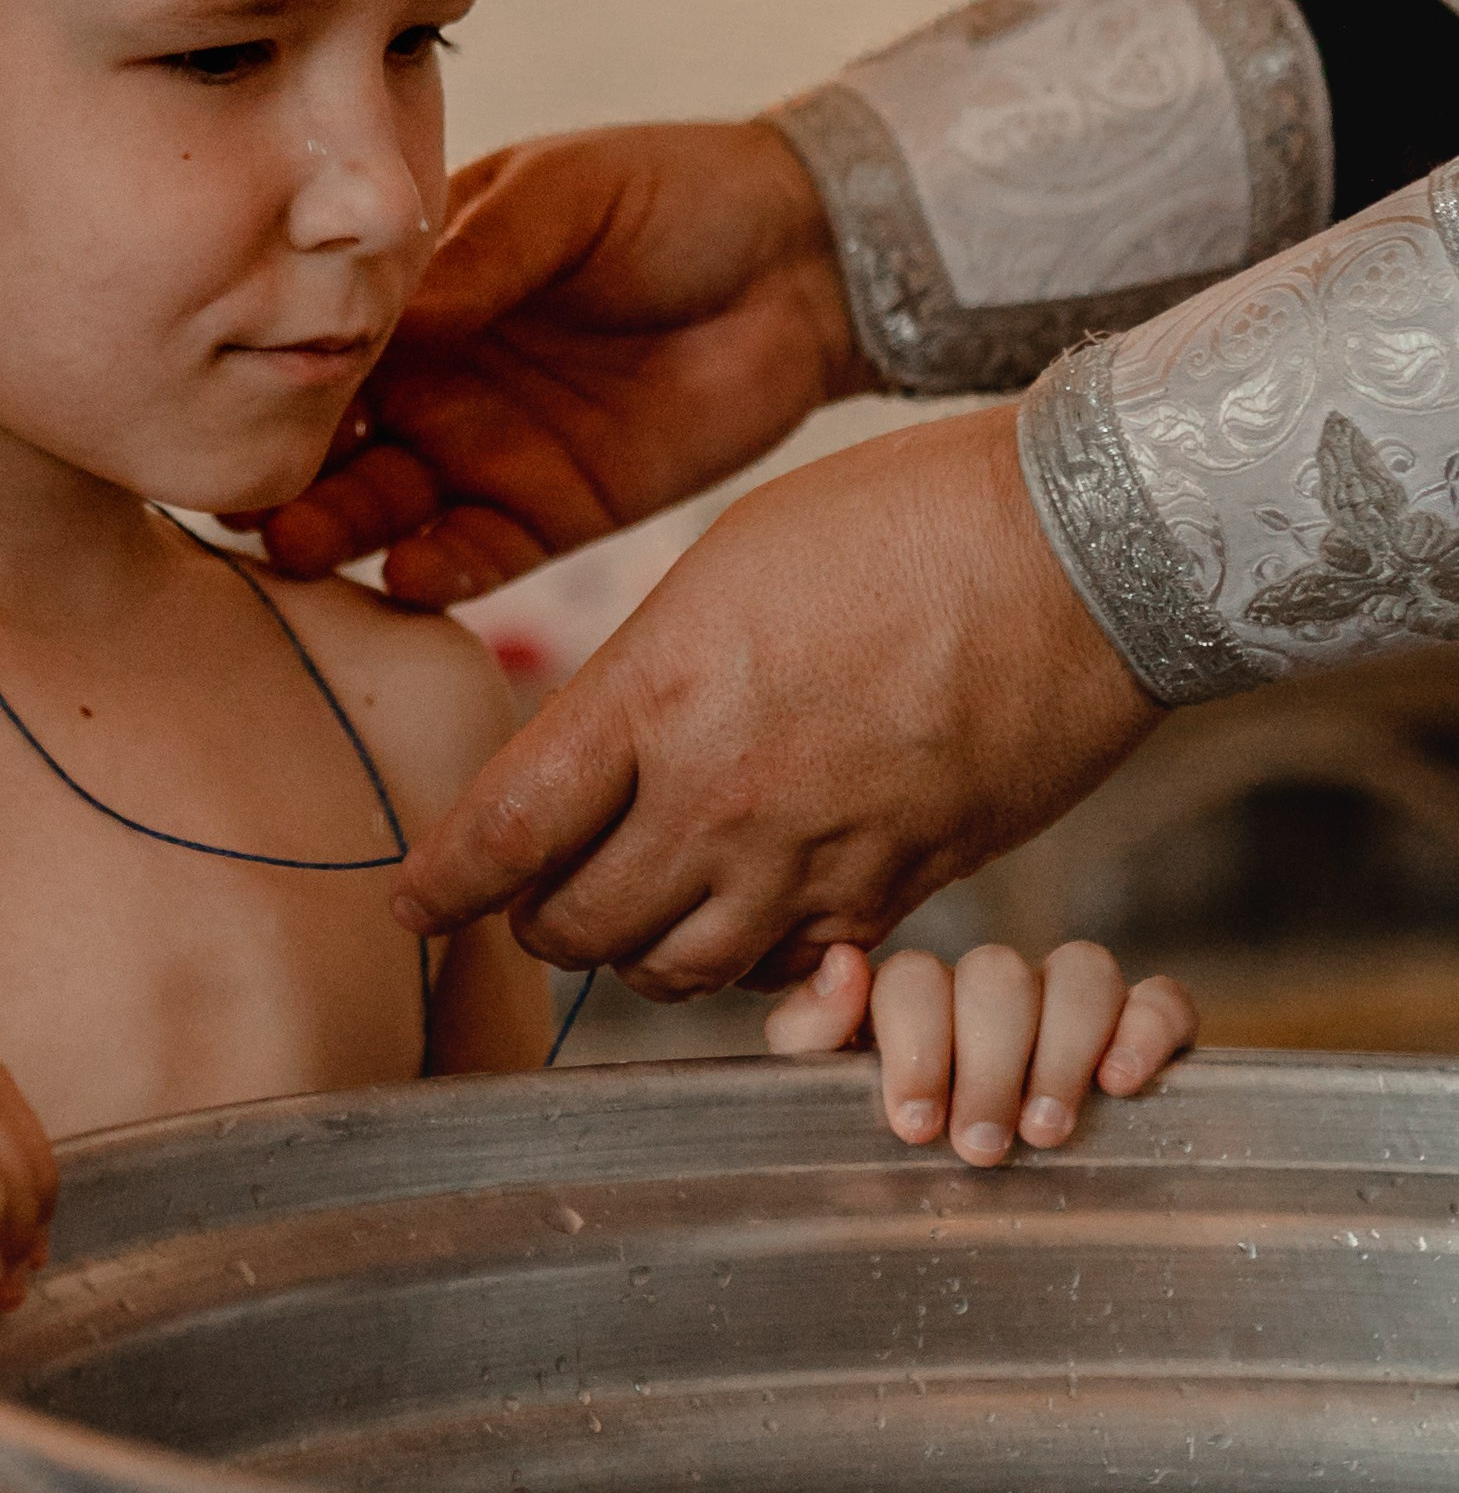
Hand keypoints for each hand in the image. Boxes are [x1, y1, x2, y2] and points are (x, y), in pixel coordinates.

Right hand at [255, 122, 866, 601]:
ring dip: (336, 529)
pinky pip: (477, 555)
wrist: (811, 261)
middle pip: (330, 434)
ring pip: (384, 507)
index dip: (268, 361)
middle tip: (235, 491)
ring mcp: (486, 452)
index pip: (319, 332)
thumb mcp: (569, 194)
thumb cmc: (681, 195)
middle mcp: (435, 378)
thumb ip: (484, 251)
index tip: (219, 387)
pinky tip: (409, 572)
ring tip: (297, 541)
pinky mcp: (551, 514)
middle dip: (279, 464)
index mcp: (420, 289)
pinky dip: (440, 572)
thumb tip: (387, 307)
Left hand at [392, 404, 1159, 991]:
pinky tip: (749, 917)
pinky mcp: (898, 892)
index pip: (505, 833)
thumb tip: (608, 744)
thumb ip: (649, 676)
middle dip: (535, 920)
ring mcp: (812, 860)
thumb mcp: (725, 566)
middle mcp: (720, 799)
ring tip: (631, 913)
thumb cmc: (902, 520)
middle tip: (529, 895)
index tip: (412, 903)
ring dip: (637, 951)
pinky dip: (752, 964)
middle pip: (575, 925)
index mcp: (657, 698)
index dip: (440, 886)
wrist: (1081, 550)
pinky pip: (791, 973)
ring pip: (676, 971)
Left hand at [763, 939, 1197, 1163]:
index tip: (915, 1124)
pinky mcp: (1143, 1032)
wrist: (968, 1230)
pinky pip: (1160, 999)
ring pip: (1081, 970)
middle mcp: (993, 993)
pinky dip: (1146, 1029)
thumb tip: (844, 965)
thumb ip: (812, 1036)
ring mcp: (1070, 1007)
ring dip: (1063, 1049)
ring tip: (1047, 1132)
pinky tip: (1122, 1084)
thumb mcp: (829, 1104)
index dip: (916, 1043)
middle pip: (998, 974)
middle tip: (981, 1146)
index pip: (915, 977)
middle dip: (989, 1064)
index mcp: (917, 1004)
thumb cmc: (895, 1158)